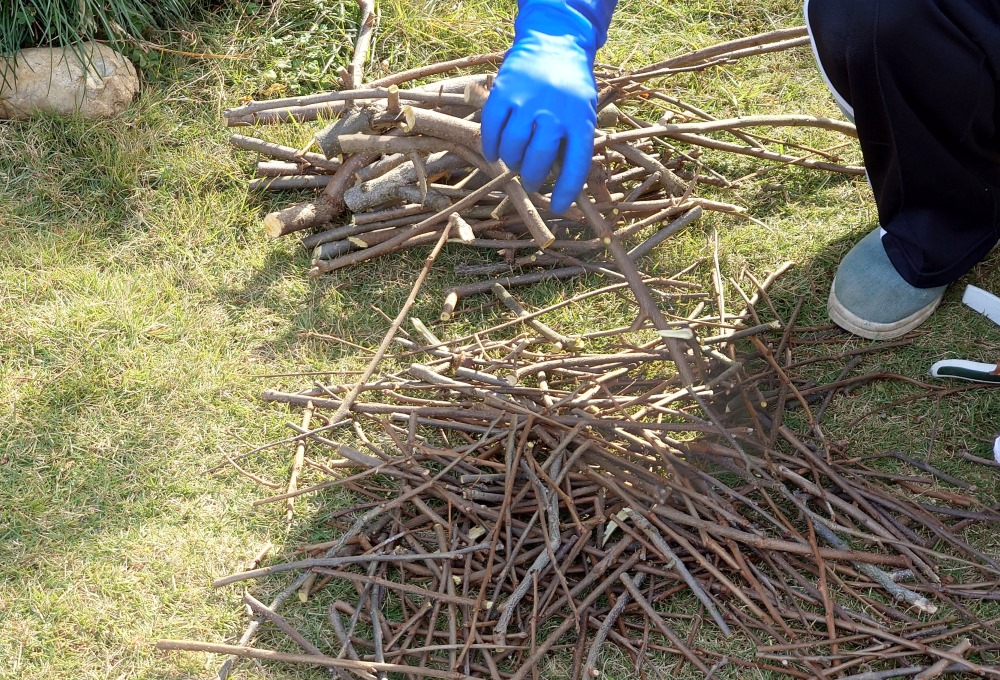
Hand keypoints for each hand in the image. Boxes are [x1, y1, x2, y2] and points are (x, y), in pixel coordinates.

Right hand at [481, 30, 597, 213]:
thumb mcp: (584, 111)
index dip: (566, 191)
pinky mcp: (504, 91)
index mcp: (581, 119)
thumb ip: (573, 142)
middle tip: (531, 182)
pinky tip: (495, 152)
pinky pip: (491, 128)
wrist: (554, 42)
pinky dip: (491, 146)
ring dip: (511, 162)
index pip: (576, 165)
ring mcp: (527, 101)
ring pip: (513, 147)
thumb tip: (560, 183)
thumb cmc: (571, 87)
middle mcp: (554, 111)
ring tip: (514, 163)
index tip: (557, 207)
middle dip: (533, 178)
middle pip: (539, 159)